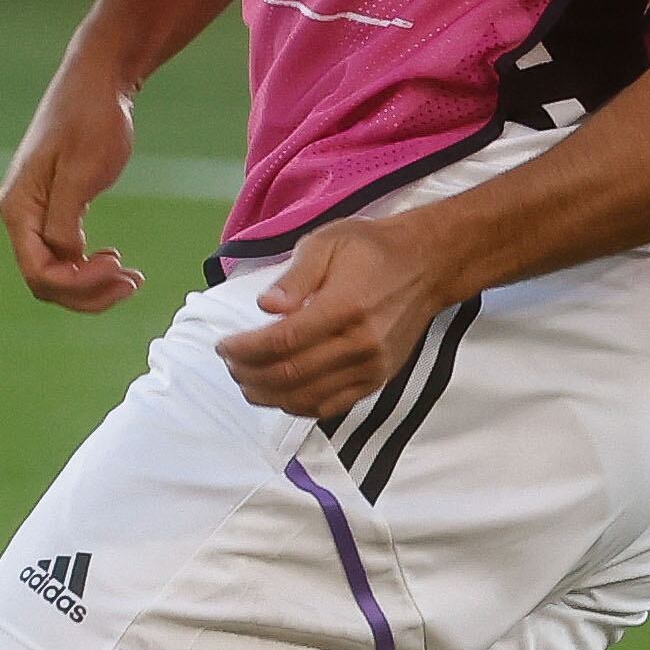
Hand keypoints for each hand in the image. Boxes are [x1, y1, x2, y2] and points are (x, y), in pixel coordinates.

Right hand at [0, 57, 145, 311]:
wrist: (97, 81)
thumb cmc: (90, 118)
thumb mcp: (82, 170)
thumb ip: (65, 221)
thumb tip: (65, 259)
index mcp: (18, 208)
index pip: (39, 272)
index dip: (78, 284)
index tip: (119, 265)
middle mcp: (19, 215)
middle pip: (45, 280)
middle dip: (88, 292)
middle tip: (133, 281)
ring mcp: (35, 212)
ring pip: (56, 272)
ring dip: (92, 284)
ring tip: (132, 278)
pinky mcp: (53, 207)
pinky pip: (64, 253)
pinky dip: (89, 267)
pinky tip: (115, 261)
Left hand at [214, 214, 450, 419]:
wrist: (427, 266)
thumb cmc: (371, 249)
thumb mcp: (327, 243)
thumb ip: (294, 277)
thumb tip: (266, 307)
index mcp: (344, 307)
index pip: (282, 342)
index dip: (245, 349)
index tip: (223, 345)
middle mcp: (359, 345)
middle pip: (290, 374)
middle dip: (249, 374)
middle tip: (229, 364)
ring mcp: (370, 368)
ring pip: (307, 397)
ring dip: (267, 395)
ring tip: (245, 381)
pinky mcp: (377, 381)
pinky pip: (330, 406)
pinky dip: (297, 406)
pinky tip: (277, 394)